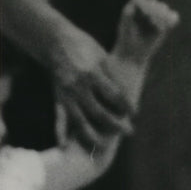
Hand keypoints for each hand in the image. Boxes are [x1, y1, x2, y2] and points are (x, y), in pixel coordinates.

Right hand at [51, 26, 133, 146]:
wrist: (56, 43)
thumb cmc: (83, 46)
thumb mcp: (101, 56)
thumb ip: (110, 75)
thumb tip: (122, 94)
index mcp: (93, 75)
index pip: (114, 95)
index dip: (125, 106)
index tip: (134, 114)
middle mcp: (79, 88)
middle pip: (99, 112)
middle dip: (115, 124)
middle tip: (128, 132)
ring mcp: (67, 95)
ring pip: (80, 120)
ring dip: (91, 135)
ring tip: (102, 146)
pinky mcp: (58, 99)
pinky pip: (59, 119)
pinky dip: (60, 133)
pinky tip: (64, 146)